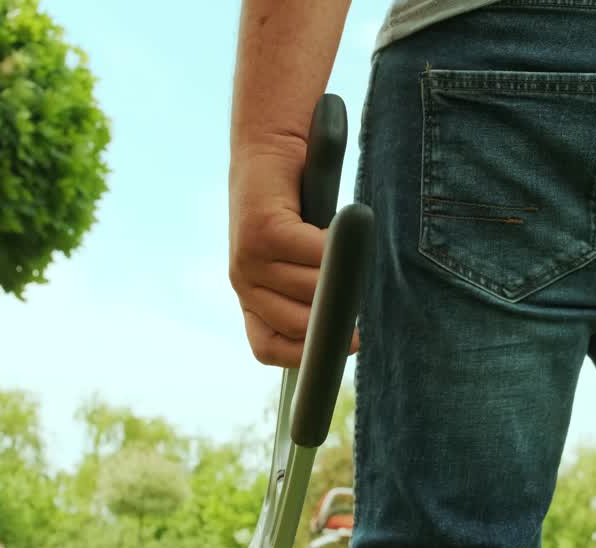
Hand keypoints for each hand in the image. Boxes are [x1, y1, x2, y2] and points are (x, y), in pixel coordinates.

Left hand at [228, 141, 359, 367]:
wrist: (271, 144)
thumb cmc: (296, 206)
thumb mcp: (301, 261)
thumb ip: (312, 296)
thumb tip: (348, 337)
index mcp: (250, 297)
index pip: (268, 349)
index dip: (306, 354)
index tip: (341, 344)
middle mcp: (242, 284)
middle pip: (301, 326)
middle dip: (336, 313)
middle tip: (353, 290)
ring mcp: (248, 259)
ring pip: (315, 290)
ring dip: (340, 270)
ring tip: (339, 245)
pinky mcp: (264, 231)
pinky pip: (317, 255)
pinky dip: (336, 245)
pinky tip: (336, 227)